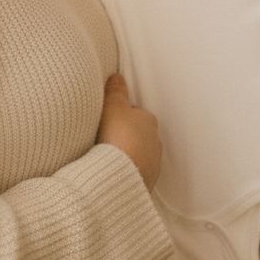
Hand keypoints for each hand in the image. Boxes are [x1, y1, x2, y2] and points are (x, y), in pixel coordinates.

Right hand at [96, 73, 161, 191]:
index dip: (120, 116)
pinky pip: (135, 173)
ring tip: (106, 158)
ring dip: (126, 156)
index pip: (135, 114)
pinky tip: (111, 172)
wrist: (120, 175)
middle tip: (105, 139)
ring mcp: (153, 164)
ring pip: (138, 155)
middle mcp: (155, 142)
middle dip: (125, 137)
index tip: (107, 121)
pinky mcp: (146, 183)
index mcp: (149, 121)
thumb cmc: (117, 136)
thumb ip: (116, 91)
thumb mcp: (112, 107)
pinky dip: (125, 171)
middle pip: (138, 135)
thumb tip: (117, 76)